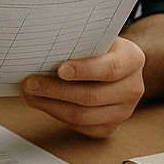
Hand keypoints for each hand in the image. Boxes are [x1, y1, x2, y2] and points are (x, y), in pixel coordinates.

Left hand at [20, 36, 145, 136]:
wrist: (117, 66)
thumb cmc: (101, 49)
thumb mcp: (97, 37)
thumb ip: (79, 42)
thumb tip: (45, 48)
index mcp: (133, 60)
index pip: (110, 69)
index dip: (84, 70)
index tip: (60, 69)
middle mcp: (132, 88)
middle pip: (91, 96)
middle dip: (55, 90)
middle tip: (31, 83)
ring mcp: (123, 111)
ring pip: (83, 115)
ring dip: (51, 106)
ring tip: (31, 94)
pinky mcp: (110, 126)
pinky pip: (81, 126)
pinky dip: (58, 115)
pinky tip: (43, 104)